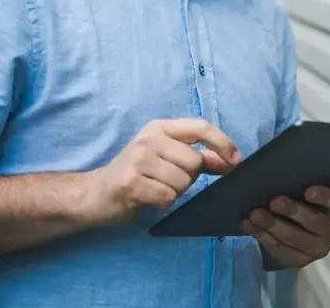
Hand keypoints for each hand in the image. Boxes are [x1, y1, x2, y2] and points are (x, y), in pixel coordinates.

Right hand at [85, 118, 241, 226]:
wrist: (94, 194)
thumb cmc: (136, 174)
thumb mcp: (167, 158)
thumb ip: (200, 158)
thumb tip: (231, 160)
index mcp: (161, 128)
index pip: (201, 127)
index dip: (222, 143)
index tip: (236, 160)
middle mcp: (149, 139)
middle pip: (194, 162)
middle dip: (188, 177)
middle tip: (166, 180)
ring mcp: (138, 159)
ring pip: (182, 181)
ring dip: (174, 192)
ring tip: (154, 188)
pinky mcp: (130, 183)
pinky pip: (167, 197)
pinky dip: (162, 203)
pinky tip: (146, 198)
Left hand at [241, 186, 329, 268]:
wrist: (301, 226)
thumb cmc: (306, 199)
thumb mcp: (309, 186)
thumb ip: (301, 178)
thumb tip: (273, 163)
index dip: (324, 197)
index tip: (308, 191)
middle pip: (314, 223)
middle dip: (293, 212)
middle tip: (274, 201)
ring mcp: (317, 250)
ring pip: (294, 238)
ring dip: (273, 225)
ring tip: (255, 214)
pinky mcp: (299, 261)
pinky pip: (280, 250)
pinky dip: (262, 236)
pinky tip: (248, 225)